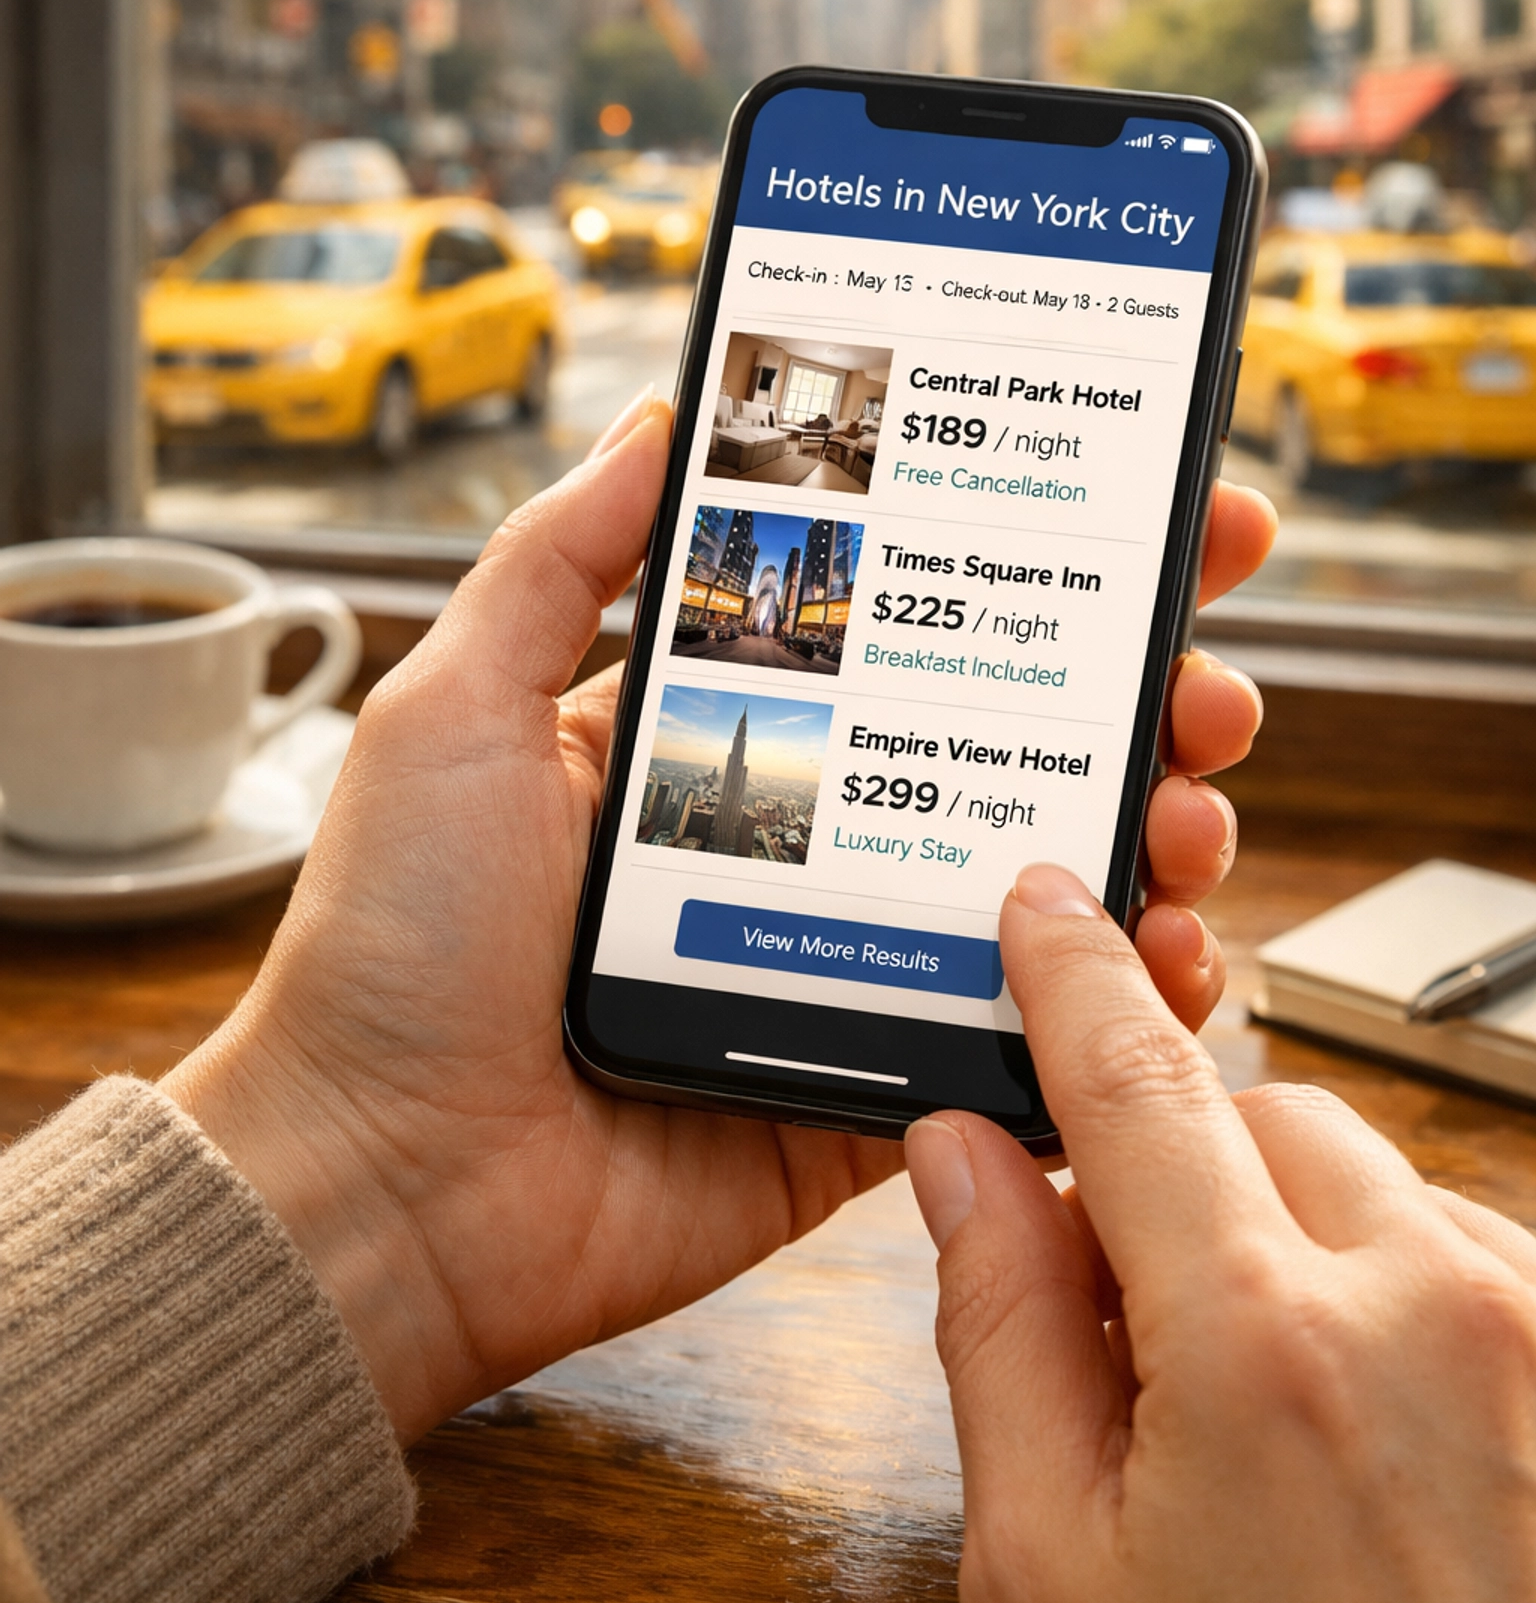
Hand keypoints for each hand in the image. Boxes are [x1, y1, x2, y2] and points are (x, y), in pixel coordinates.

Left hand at [164, 400, 1272, 1440]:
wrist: (382, 1187)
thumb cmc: (394, 945)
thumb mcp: (454, 707)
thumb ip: (557, 561)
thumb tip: (660, 414)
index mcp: (712, 736)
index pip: (899, 629)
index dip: (1017, 570)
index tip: (1139, 515)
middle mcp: (797, 839)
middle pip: (1003, 748)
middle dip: (1130, 700)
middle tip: (1204, 674)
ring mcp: (843, 965)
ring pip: (1041, 889)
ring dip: (1146, 836)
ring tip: (1191, 808)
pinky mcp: (869, 1090)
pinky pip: (1024, 1045)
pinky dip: (1116, 1012)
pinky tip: (1170, 965)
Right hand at [907, 869, 1535, 1602]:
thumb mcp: (1053, 1577)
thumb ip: (996, 1329)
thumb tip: (962, 1157)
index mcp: (1263, 1341)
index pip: (1131, 1075)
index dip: (1067, 971)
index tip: (1043, 907)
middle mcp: (1428, 1300)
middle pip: (1256, 1113)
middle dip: (1177, 1174)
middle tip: (1136, 1324)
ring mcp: (1534, 1327)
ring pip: (1370, 1177)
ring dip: (1296, 1240)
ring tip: (1276, 1424)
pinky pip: (1467, 1250)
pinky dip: (1395, 1293)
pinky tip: (1371, 1436)